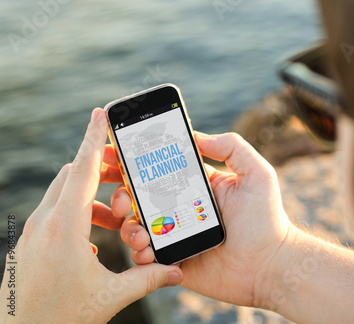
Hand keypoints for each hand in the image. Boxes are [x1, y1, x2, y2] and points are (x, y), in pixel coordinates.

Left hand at [0, 108, 182, 322]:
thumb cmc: (59, 317)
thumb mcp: (109, 297)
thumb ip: (147, 279)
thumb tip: (177, 271)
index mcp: (65, 227)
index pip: (82, 169)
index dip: (94, 138)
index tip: (102, 113)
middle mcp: (45, 222)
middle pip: (73, 174)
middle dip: (101, 168)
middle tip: (125, 174)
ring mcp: (34, 232)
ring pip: (63, 193)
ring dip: (91, 195)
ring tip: (116, 216)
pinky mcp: (30, 243)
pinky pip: (55, 212)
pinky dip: (78, 211)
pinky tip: (94, 239)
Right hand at [120, 132, 291, 305]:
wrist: (270, 266)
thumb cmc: (267, 219)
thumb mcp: (256, 173)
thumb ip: (230, 147)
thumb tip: (196, 136)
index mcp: (195, 186)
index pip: (158, 168)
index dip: (134, 160)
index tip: (112, 151)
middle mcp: (180, 208)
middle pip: (138, 196)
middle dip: (119, 191)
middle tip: (118, 195)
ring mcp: (174, 235)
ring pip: (135, 225)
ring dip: (127, 225)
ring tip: (140, 230)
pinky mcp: (172, 260)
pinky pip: (144, 256)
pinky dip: (138, 252)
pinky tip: (148, 250)